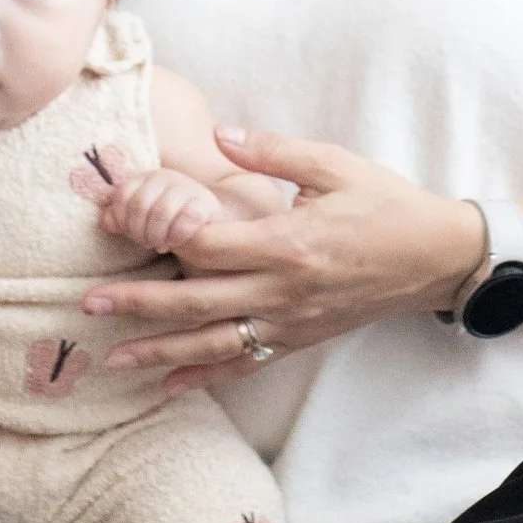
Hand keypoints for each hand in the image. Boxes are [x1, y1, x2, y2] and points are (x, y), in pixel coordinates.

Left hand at [73, 153, 235, 259]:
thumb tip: (107, 220)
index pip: (122, 194)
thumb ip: (122, 219)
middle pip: (138, 204)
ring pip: (159, 212)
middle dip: (138, 230)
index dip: (121, 217)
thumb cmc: (172, 231)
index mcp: (149, 178)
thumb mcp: (142, 224)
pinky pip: (187, 219)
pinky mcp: (209, 205)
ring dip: (156, 236)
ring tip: (161, 245)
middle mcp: (168, 177)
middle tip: (147, 243)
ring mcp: (190, 189)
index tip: (128, 232)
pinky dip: (177, 235)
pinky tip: (178, 243)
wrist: (214, 236)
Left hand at [82, 131, 483, 393]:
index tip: (120, 226)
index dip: (160, 236)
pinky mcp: (298, 339)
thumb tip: (219, 136)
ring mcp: (290, 322)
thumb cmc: (385, 204)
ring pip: (213, 344)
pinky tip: (168, 386)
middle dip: (138, 307)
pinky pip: (244, 364)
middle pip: (196, 303)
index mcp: (288, 243)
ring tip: (113, 359)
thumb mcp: (334, 165)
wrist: (434, 257)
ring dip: (160, 352)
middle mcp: (282, 290)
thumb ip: (274, 152)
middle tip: (88, 307)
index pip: (207, 246)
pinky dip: (205, 377)